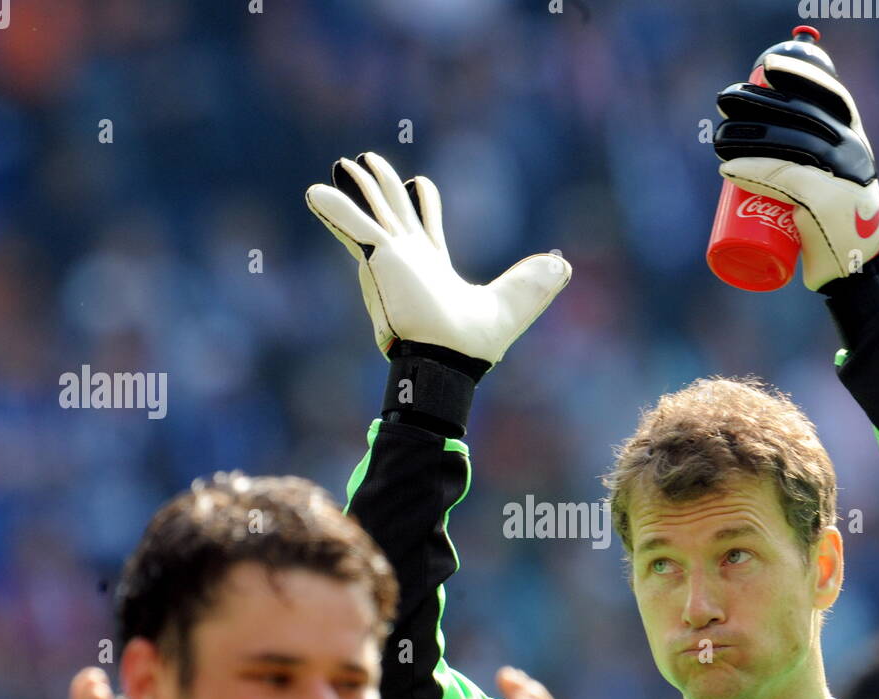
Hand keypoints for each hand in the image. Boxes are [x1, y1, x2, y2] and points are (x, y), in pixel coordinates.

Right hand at [305, 152, 570, 368]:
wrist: (447, 356)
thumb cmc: (472, 342)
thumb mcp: (513, 303)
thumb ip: (533, 282)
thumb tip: (563, 267)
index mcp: (432, 267)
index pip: (424, 226)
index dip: (421, 202)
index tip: (418, 183)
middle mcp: (407, 260)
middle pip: (392, 211)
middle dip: (380, 186)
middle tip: (368, 161)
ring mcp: (389, 258)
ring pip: (370, 212)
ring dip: (357, 188)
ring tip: (344, 164)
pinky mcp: (376, 259)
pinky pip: (351, 226)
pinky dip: (334, 208)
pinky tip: (315, 191)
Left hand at [713, 53, 878, 290]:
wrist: (855, 268)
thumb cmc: (836, 224)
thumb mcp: (832, 182)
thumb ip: (814, 160)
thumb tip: (773, 134)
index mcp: (855, 140)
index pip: (831, 96)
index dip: (800, 76)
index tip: (768, 67)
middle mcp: (852, 151)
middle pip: (801, 116)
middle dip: (759, 101)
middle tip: (724, 100)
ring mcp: (840, 175)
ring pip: (788, 144)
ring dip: (746, 136)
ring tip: (716, 138)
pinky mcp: (822, 202)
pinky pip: (782, 177)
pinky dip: (752, 171)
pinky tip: (727, 169)